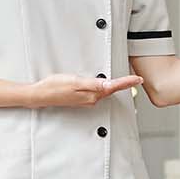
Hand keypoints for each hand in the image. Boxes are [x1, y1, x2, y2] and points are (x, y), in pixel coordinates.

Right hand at [27, 73, 145, 107]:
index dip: (127, 82)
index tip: (138, 79)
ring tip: (125, 80)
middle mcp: (92, 99)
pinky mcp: (81, 98)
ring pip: (105, 92)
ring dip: (115, 86)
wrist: (41, 94)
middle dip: (124, 85)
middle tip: (136, 78)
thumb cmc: (55, 87)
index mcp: (92, 94)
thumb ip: (93, 84)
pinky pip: (97, 92)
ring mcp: (86, 100)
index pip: (113, 87)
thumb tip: (109, 85)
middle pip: (112, 90)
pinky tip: (104, 84)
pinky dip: (104, 88)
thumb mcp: (75, 81)